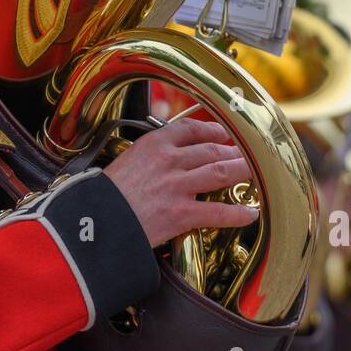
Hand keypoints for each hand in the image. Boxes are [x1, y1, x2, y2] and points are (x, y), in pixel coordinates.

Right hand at [103, 117, 257, 247]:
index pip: (191, 129)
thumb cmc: (103, 196)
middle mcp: (169, 160)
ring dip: (243, 173)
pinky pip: (217, 212)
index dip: (214, 130)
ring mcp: (176, 186)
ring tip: (258, 175)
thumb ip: (148, 159)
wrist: (92, 222)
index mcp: (153, 144)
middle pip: (213, 149)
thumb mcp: (124, 163)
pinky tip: (251, 213)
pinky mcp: (180, 213)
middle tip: (251, 156)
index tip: (225, 134)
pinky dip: (237, 214)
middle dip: (236, 152)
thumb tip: (164, 161)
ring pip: (221, 173)